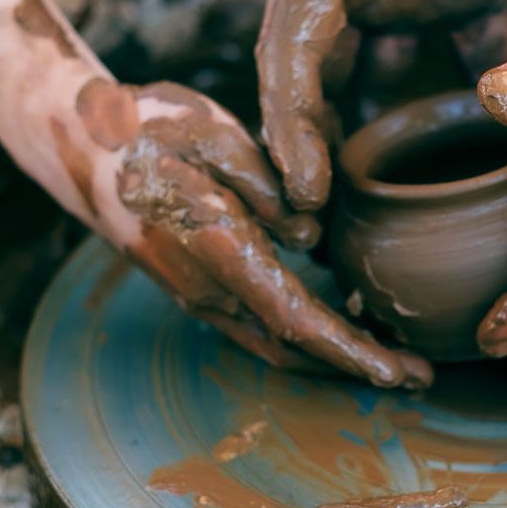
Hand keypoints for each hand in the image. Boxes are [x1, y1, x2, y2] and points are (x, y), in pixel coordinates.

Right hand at [0, 0, 430, 389]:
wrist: (86, 150)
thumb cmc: (152, 130)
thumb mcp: (210, 134)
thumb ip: (264, 185)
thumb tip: (309, 236)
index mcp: (217, 247)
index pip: (295, 317)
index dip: (349, 350)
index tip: (396, 371)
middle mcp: (209, 287)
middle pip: (295, 348)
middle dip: (358, 367)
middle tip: (420, 377)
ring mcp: (203, 296)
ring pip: (279, 345)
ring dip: (336, 360)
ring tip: (394, 360)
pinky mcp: (204, 290)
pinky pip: (263, 328)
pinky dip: (309, 339)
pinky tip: (344, 324)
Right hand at [209, 0, 506, 210]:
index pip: (294, 49)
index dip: (288, 122)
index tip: (299, 194)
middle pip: (327, 82)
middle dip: (319, 154)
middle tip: (326, 234)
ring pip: (388, 81)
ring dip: (383, 147)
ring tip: (390, 222)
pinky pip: (465, 62)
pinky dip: (469, 110)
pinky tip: (484, 163)